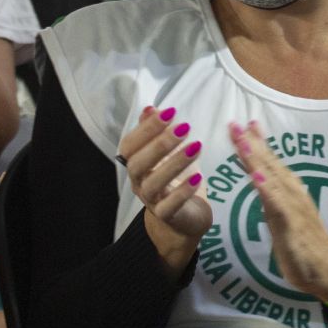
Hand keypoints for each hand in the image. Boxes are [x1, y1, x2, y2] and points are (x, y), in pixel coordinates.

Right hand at [117, 106, 210, 272]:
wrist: (183, 218)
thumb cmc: (174, 180)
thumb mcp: (167, 152)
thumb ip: (155, 131)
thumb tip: (149, 108)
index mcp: (135, 163)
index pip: (130, 145)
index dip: (147, 129)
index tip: (170, 112)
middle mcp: (138, 182)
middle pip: (138, 163)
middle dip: (160, 143)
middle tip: (184, 128)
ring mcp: (150, 200)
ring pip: (153, 184)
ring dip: (174, 164)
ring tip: (196, 147)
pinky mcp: (166, 217)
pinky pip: (169, 206)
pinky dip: (182, 192)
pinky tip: (198, 178)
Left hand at [231, 120, 327, 300]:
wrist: (326, 267)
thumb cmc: (303, 242)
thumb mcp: (280, 215)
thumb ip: (270, 195)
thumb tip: (257, 178)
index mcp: (288, 190)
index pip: (270, 162)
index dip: (256, 142)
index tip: (242, 124)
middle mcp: (292, 192)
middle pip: (268, 164)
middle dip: (251, 144)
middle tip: (235, 124)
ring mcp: (293, 206)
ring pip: (271, 178)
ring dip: (257, 159)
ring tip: (243, 142)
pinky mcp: (292, 223)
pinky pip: (277, 202)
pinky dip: (266, 187)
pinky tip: (256, 175)